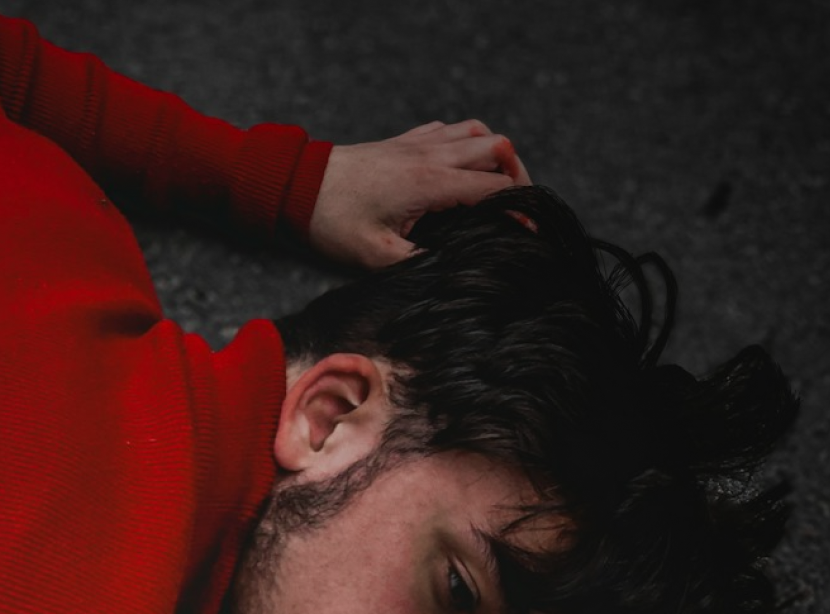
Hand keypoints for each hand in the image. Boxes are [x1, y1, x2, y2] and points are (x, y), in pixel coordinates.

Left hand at [308, 119, 530, 269]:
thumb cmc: (333, 220)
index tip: (530, 231)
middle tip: (521, 207)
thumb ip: (419, 263)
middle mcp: (431, 155)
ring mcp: (419, 142)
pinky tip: (464, 167)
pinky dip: (470, 143)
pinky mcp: (406, 140)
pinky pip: (452, 129)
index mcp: (430, 184)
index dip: (520, 209)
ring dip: (497, 155)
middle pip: (497, 149)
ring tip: (500, 185)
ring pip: (478, 132)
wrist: (299, 184)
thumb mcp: (375, 256)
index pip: (494, 189)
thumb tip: (452, 268)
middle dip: (519, 176)